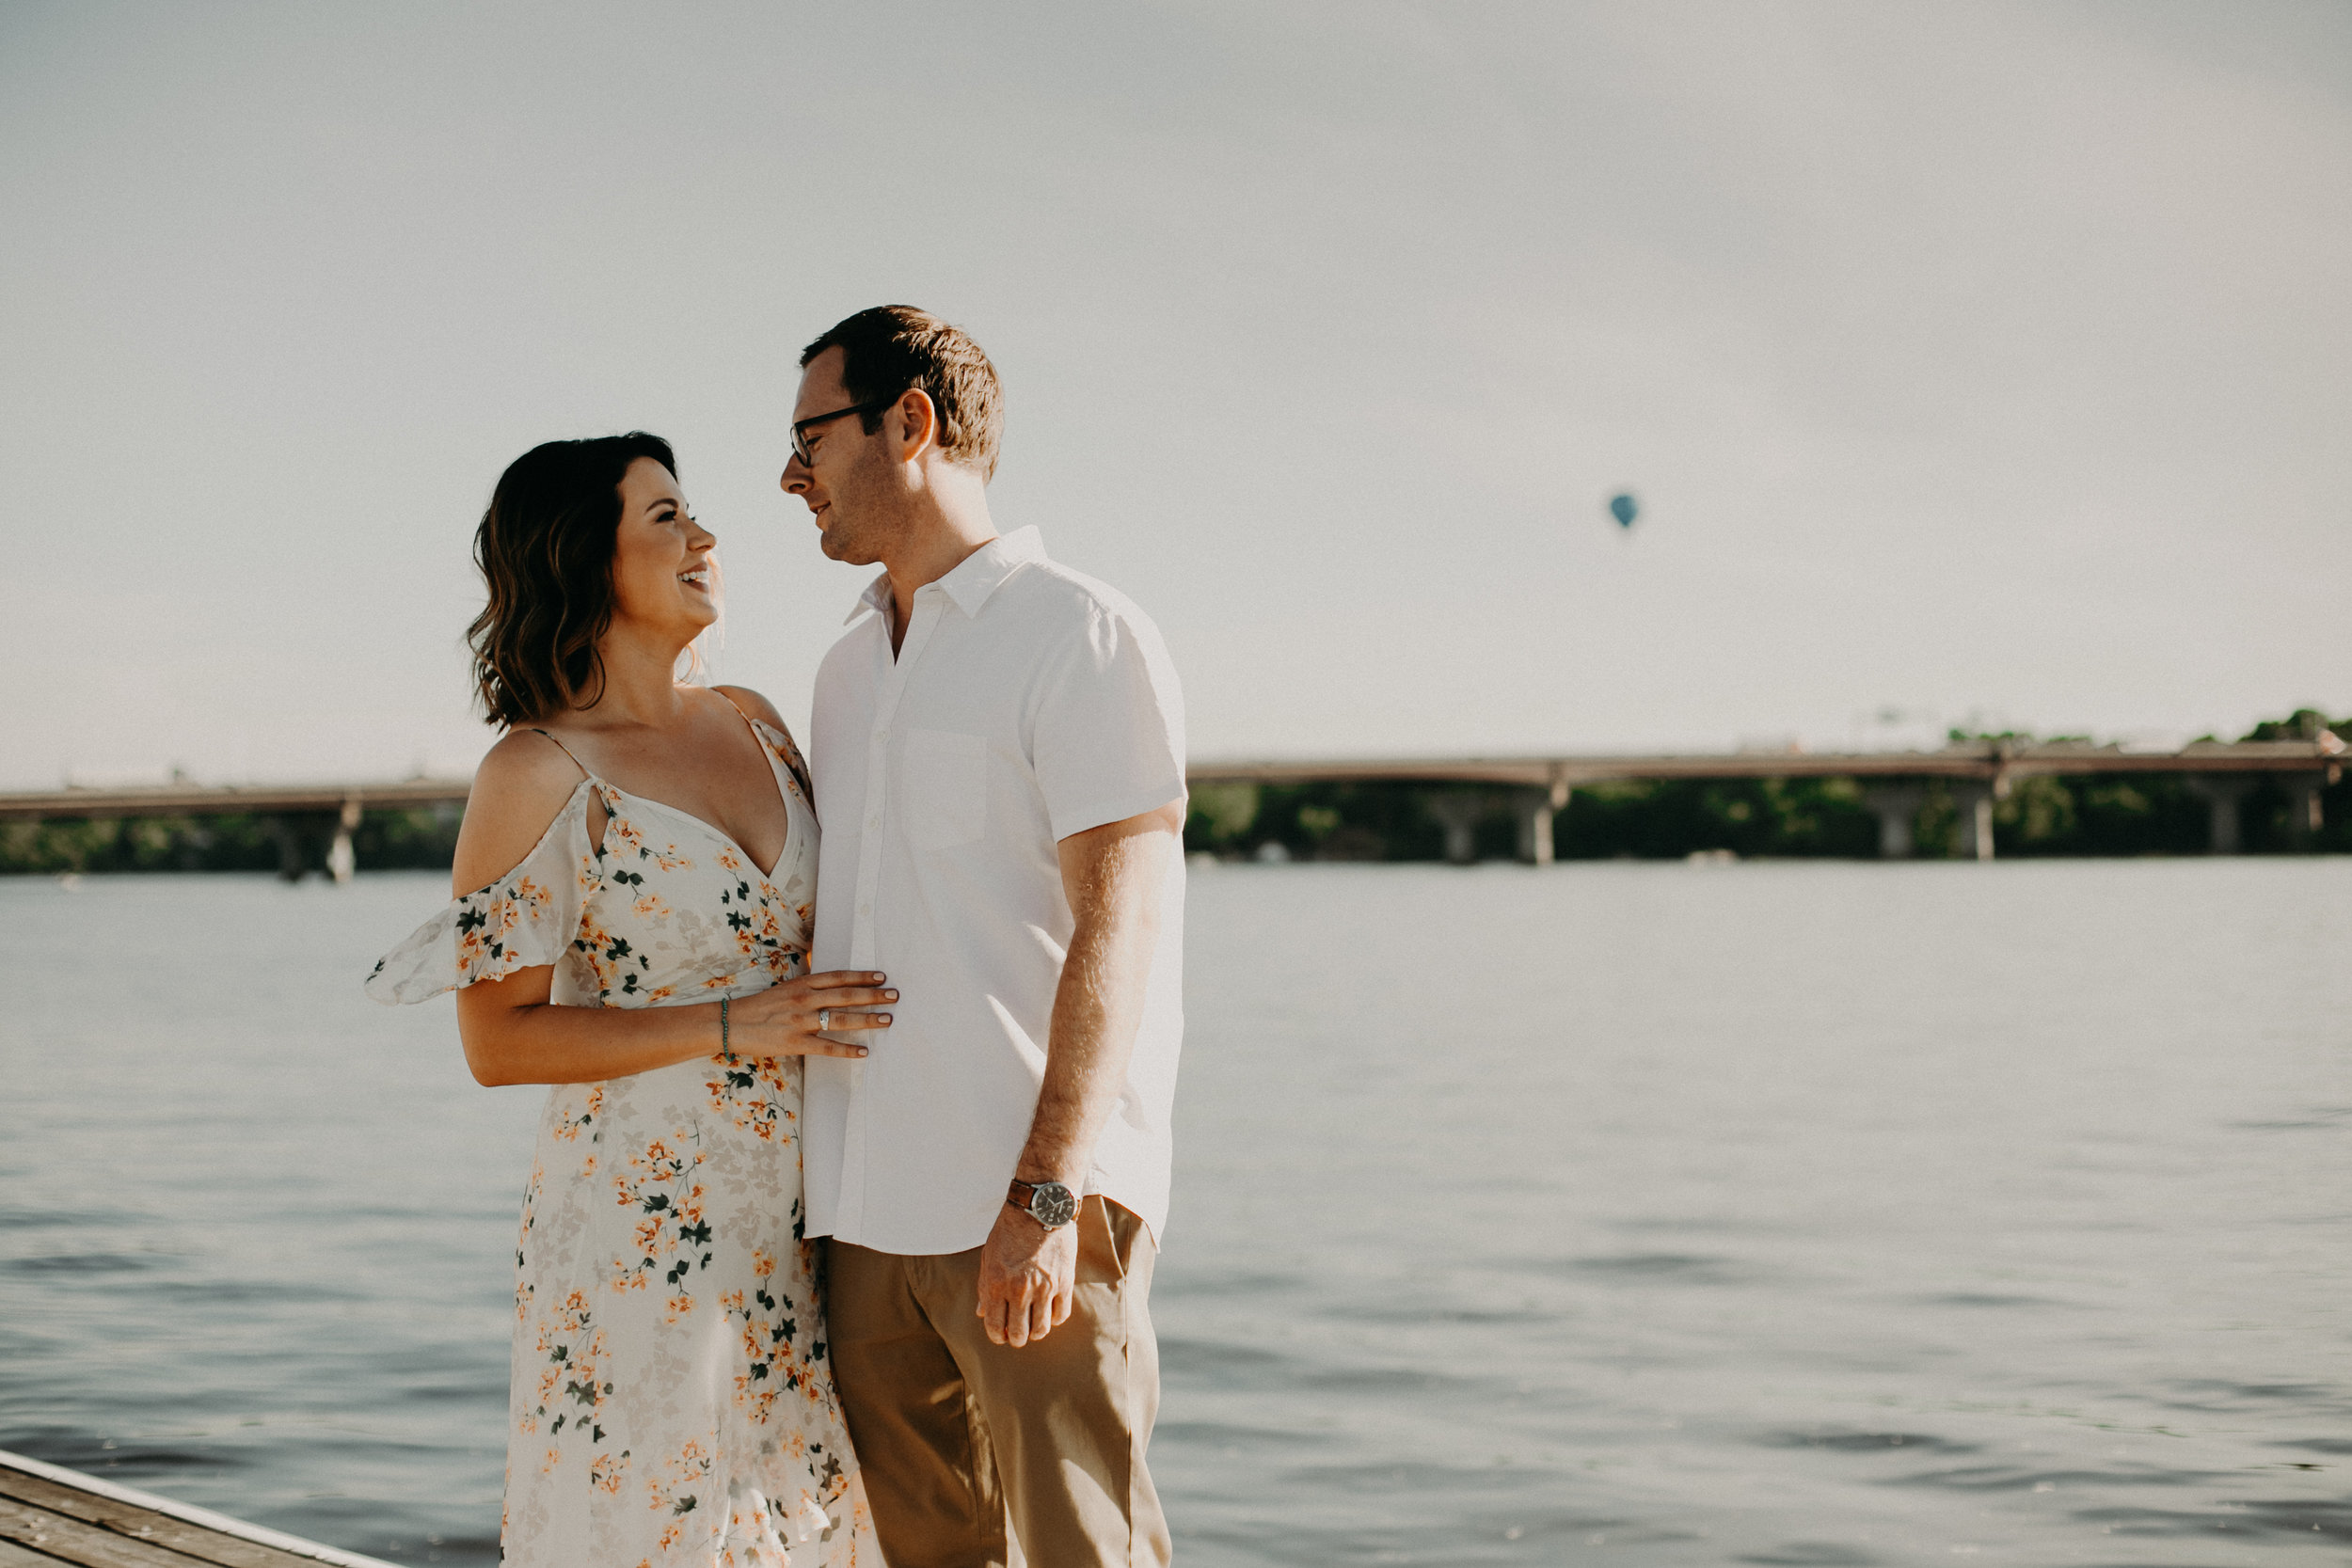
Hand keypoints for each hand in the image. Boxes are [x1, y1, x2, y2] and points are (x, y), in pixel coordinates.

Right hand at [726, 970, 893, 1058]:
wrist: (731, 1023)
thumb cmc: (760, 1006)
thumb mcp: (785, 988)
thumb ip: (809, 987)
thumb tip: (833, 985)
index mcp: (802, 983)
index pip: (839, 977)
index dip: (862, 976)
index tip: (882, 976)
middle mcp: (804, 999)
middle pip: (846, 995)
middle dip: (873, 995)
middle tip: (895, 995)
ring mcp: (801, 1021)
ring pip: (841, 1019)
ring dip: (867, 1019)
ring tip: (888, 1019)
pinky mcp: (796, 1042)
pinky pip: (827, 1047)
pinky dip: (848, 1050)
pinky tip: (864, 1052)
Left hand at [975, 1198, 1077, 1346]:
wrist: (1039, 1208)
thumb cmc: (1009, 1230)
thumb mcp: (988, 1256)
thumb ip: (984, 1286)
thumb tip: (981, 1313)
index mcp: (996, 1283)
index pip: (994, 1326)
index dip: (997, 1336)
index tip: (1000, 1335)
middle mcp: (1018, 1290)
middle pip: (1018, 1334)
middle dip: (1016, 1338)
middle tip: (1018, 1333)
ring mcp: (1043, 1288)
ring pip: (1040, 1330)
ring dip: (1035, 1332)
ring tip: (1034, 1326)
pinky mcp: (1064, 1282)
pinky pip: (1060, 1315)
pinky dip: (1053, 1319)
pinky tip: (1049, 1312)